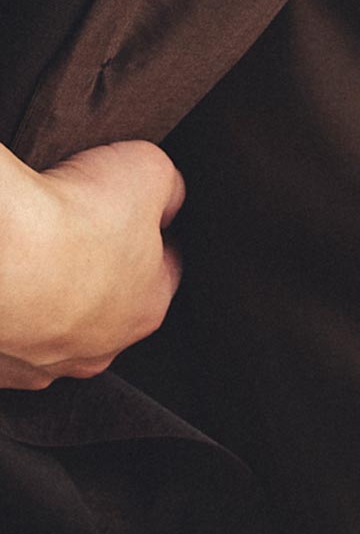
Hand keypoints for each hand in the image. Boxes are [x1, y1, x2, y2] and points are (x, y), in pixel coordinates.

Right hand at [0, 140, 185, 388]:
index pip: (164, 268)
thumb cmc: (74, 215)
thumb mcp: (151, 171)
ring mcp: (40, 362)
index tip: (136, 210)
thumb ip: (169, 190)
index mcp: (147, 308)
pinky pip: (10, 338)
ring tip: (39, 250)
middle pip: (108, 302)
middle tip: (83, 227)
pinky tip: (10, 277)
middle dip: (100, 265)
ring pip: (55, 325)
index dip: (153, 232)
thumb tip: (168, 198)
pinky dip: (11, 310)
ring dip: (50, 293)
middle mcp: (96, 349)